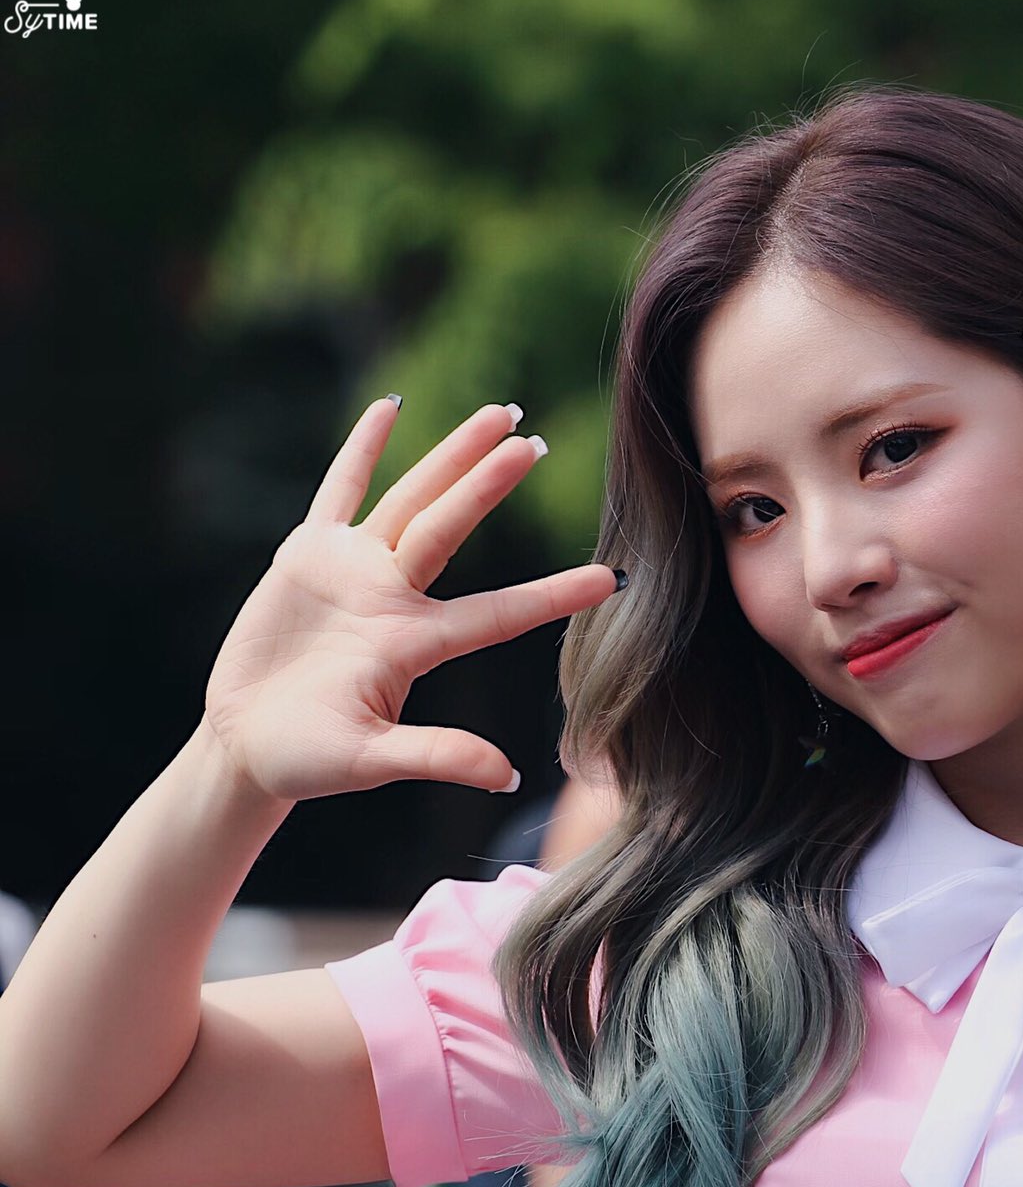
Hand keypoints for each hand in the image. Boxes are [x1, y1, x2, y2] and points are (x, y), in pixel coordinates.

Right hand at [202, 399, 619, 801]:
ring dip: (451, 457)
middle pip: (450, 528)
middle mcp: (395, 597)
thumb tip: (510, 778)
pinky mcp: (309, 557)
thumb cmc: (309, 760)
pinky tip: (392, 408)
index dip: (553, 595)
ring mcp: (355, 571)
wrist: (246, 746)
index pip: (499, 614)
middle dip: (489, 484)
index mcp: (416, 643)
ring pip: (411, 500)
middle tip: (535, 444)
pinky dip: (362, 449)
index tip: (613, 578)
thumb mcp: (371, 761)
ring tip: (499, 415)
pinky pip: (339, 490)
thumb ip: (438, 757)